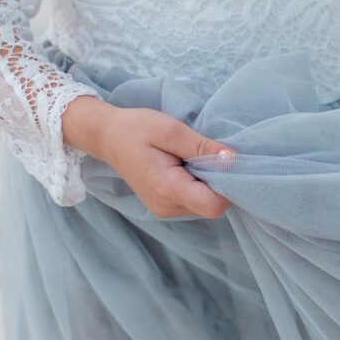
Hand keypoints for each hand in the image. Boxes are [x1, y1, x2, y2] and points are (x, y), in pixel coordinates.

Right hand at [61, 96, 234, 217]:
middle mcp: (167, 207)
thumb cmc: (136, 128)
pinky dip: (196, 184)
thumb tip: (233, 159)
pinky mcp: (165, 207)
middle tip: (200, 153)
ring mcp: (165, 210)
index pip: (214, 205)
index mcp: (168, 189)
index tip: (221, 161)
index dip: (227, 185)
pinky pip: (194, 201)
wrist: (107, 137)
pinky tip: (183, 165)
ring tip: (187, 157)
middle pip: (212, 204)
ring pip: (204, 203)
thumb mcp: (170, 129)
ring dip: (205, 181)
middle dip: (216, 180)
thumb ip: (201, 147)